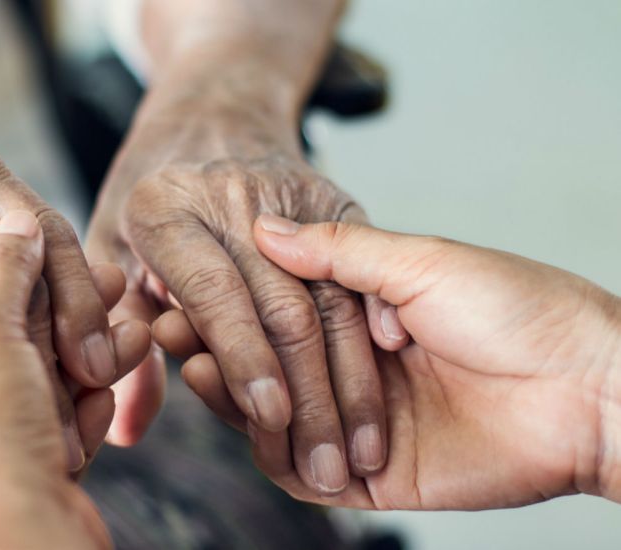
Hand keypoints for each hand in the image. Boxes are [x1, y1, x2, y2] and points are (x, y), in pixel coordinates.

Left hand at [0, 211, 125, 548]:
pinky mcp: (20, 479)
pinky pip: (55, 423)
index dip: (0, 276)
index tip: (45, 251)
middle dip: (59, 316)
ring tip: (128, 330)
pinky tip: (117, 376)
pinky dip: (87, 402)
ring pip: (37, 384)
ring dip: (85, 356)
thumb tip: (15, 223)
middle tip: (104, 283)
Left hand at [89, 92, 395, 496]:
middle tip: (327, 467)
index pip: (213, 294)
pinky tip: (391, 391)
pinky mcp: (334, 199)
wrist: (211, 111)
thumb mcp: (110, 250)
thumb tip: (124, 431)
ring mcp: (290, 194)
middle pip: (282, 306)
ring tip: (365, 449)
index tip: (270, 421)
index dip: (243, 360)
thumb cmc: (148, 196)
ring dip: (352, 382)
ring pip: (332, 299)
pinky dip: (377, 339)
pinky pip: (363, 275)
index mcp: (165, 209)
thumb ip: (117, 337)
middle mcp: (230, 196)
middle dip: (309, 395)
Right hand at [178, 215, 620, 508]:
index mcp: (365, 319)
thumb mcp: (419, 261)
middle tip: (171, 326)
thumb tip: (264, 228)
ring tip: (197, 363)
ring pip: (275, 421)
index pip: (277, 316)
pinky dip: (268, 450)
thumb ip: (336, 253)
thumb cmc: (517, 309)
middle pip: (266, 370)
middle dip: (217, 348)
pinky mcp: (370, 478)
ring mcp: (358, 425)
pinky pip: (302, 472)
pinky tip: (242, 415)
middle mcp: (354, 373)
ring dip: (231, 396)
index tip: (184, 285)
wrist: (586, 387)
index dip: (231, 303)